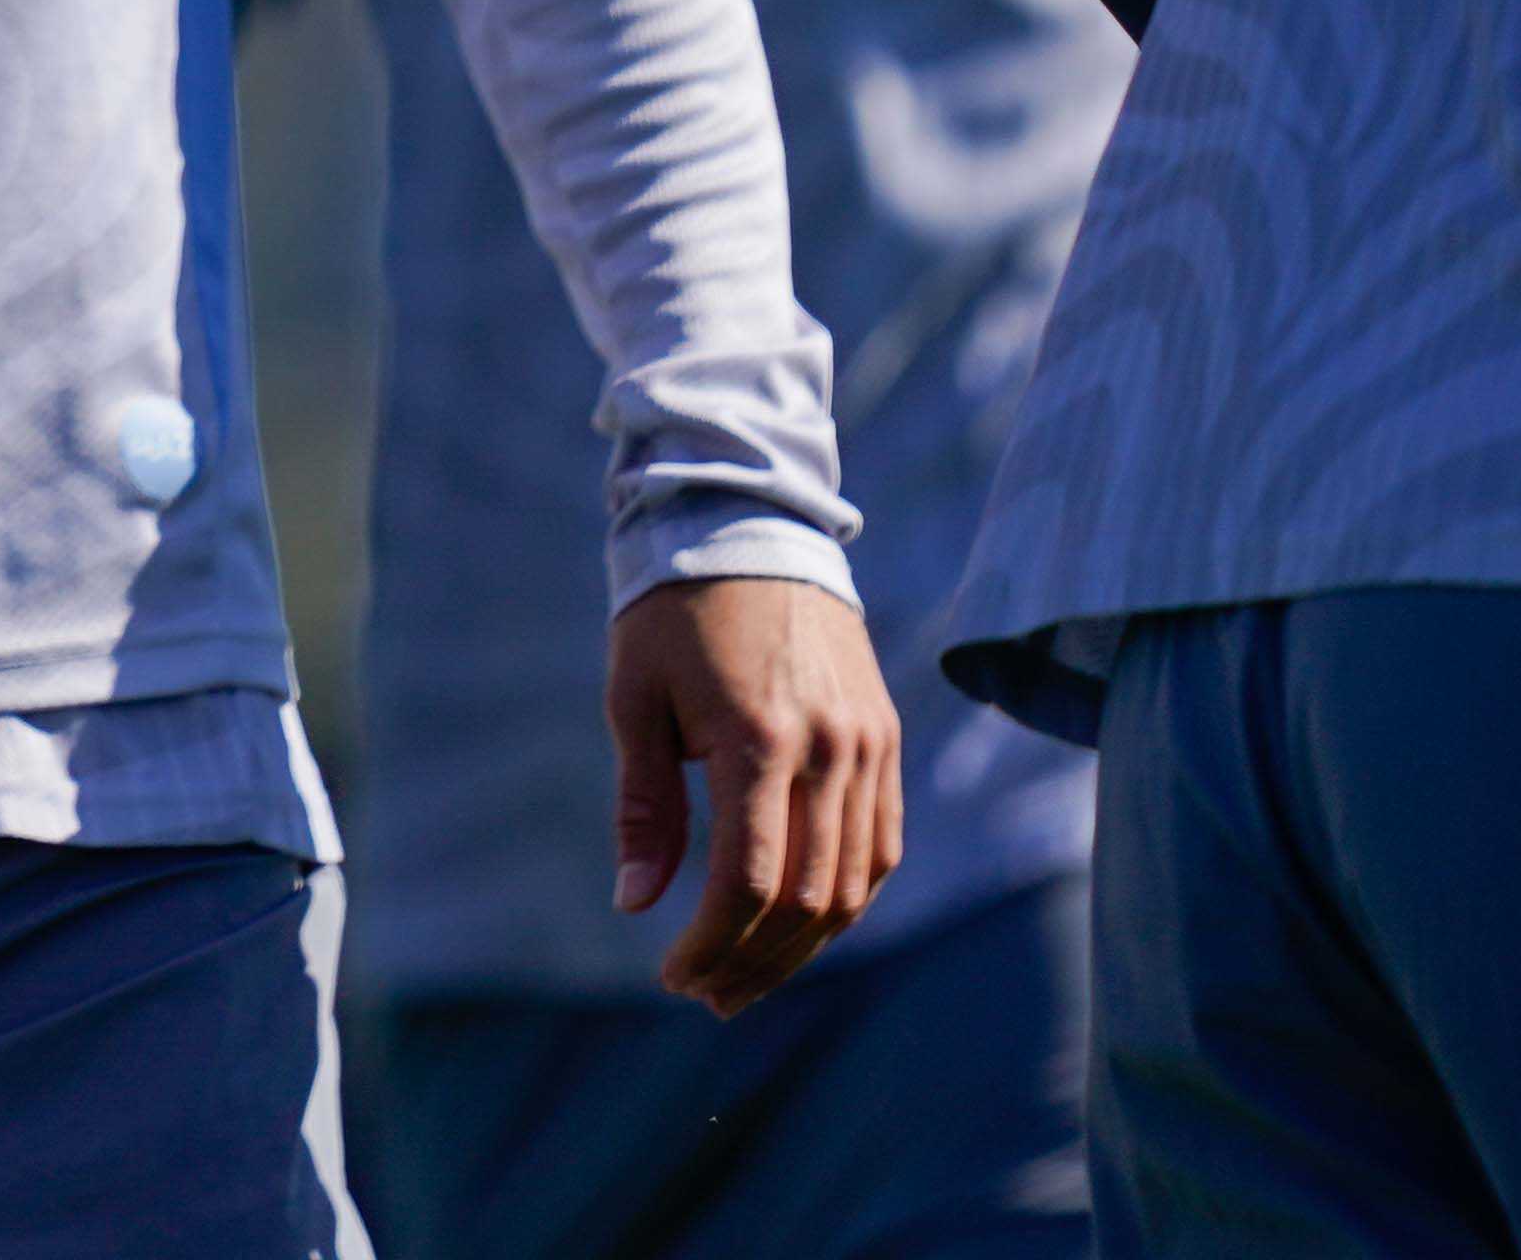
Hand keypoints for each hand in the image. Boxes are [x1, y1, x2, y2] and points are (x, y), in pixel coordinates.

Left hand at [606, 573, 898, 1012]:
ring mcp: (869, 745)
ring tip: (749, 978)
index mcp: (760, 739)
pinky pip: (882, 844)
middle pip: (808, 898)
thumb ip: (645, 805)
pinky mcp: (885, 738)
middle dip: (756, 961)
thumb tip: (637, 903)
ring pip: (855, 883)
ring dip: (804, 946)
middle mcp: (830, 750)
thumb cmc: (672, 613)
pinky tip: (802, 925)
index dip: (713, 943)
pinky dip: (847, 897)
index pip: (749, 880)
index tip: (674, 975)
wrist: (749, 526)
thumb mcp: (635, 699)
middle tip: (706, 994)